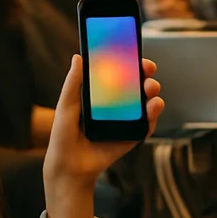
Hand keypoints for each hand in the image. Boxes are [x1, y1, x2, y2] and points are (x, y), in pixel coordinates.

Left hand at [41, 55, 163, 217]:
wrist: (69, 166)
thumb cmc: (63, 135)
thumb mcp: (66, 106)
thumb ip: (73, 83)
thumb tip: (78, 57)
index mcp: (101, 94)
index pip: (119, 72)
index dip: (129, 61)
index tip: (135, 51)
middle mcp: (116, 105)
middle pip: (137, 85)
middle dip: (146, 75)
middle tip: (147, 69)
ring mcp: (126, 120)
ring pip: (146, 102)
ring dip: (153, 94)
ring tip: (151, 92)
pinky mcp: (132, 136)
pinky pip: (147, 124)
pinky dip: (153, 116)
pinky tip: (152, 109)